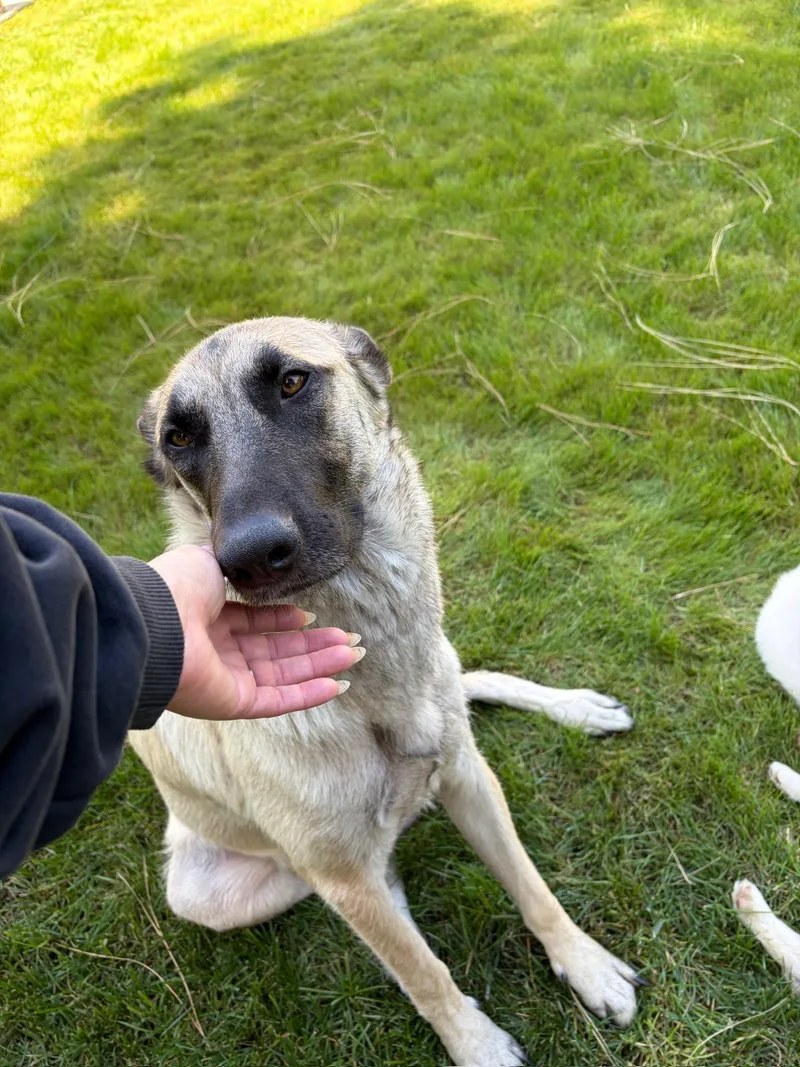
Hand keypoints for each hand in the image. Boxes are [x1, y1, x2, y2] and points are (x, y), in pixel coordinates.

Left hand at [147, 545, 363, 719]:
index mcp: (208, 618)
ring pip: (283, 675)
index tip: (312, 618)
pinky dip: (308, 694)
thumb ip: (234, 566)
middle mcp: (218, 651)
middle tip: (350, 640)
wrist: (155, 623)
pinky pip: (278, 700)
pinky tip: (338, 684)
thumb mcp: (208, 560)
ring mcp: (226, 680)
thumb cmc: (176, 588)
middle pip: (276, 651)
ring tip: (353, 654)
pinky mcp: (233, 703)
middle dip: (314, 645)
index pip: (254, 624)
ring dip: (320, 666)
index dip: (284, 621)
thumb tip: (254, 562)